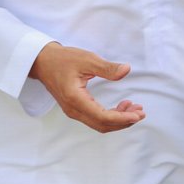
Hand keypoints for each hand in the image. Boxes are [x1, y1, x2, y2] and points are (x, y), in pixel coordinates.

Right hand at [28, 42, 144, 132]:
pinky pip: (95, 118)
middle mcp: (73, 110)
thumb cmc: (63, 59)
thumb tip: (126, 70)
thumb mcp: (87, 59)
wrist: (43, 62)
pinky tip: (122, 106)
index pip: (101, 116)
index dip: (121, 118)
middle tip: (141, 112)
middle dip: (123, 121)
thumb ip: (107, 68)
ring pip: (99, 123)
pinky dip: (111, 116)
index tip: (137, 114)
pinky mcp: (76, 108)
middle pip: (102, 124)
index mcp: (75, 99)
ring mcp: (73, 111)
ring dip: (118, 120)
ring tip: (134, 109)